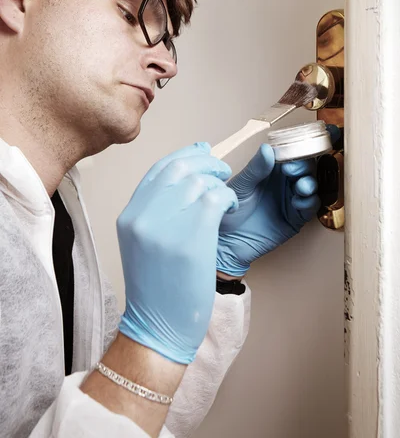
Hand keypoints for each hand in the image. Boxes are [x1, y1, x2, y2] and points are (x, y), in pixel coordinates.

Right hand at [117, 142, 237, 364]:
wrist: (157, 327)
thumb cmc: (156, 288)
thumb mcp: (142, 243)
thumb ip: (157, 210)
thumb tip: (188, 177)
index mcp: (130, 215)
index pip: (158, 169)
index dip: (184, 155)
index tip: (201, 151)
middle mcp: (144, 216)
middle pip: (180, 168)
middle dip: (206, 163)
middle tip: (221, 170)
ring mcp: (167, 225)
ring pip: (200, 181)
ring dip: (219, 184)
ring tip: (225, 198)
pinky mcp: (193, 237)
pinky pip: (217, 198)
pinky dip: (228, 197)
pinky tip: (230, 208)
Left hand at [217, 125, 339, 276]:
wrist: (226, 241)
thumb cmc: (229, 210)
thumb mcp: (240, 186)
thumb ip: (255, 169)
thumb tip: (268, 148)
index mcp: (271, 168)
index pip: (289, 152)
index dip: (297, 147)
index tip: (296, 147)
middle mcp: (284, 181)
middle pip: (306, 167)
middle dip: (304, 166)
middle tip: (291, 170)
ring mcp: (291, 198)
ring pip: (311, 185)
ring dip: (310, 183)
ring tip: (300, 186)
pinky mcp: (296, 218)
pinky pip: (310, 207)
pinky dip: (309, 202)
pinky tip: (298, 202)